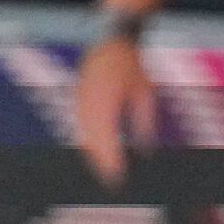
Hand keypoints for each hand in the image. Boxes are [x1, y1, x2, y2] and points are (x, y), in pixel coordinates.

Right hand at [75, 38, 156, 186]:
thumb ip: (144, 123)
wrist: (110, 40)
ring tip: (104, 173)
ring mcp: (79, 100)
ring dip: (92, 155)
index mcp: (105, 102)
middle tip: (112, 183)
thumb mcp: (145, 95)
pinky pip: (80, 126)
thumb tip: (145, 151)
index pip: (106, 141)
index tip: (118, 179)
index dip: (111, 163)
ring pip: (83, 136)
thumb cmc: (131, 66)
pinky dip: (87, 142)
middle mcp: (88, 103)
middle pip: (91, 142)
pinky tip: (95, 153)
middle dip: (101, 164)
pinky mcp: (77, 98)